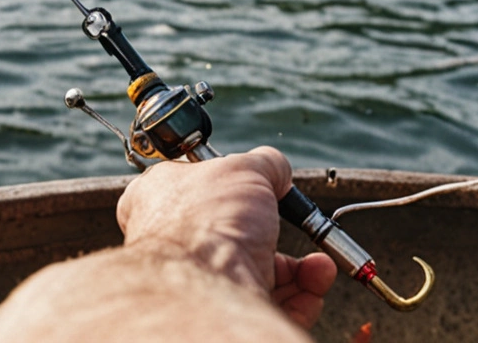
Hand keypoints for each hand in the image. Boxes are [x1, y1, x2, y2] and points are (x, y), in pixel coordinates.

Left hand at [116, 146, 337, 328]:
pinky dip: (299, 296)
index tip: (262, 190)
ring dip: (299, 271)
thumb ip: (264, 164)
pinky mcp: (224, 313)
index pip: (195, 190)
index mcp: (159, 200)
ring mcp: (198, 282)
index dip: (232, 189)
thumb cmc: (206, 224)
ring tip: (318, 267)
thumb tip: (278, 169)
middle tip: (299, 231)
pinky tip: (313, 286)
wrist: (203, 289)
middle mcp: (174, 244)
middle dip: (280, 236)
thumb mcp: (242, 169)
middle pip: (236, 237)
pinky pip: (268, 305)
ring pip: (258, 274)